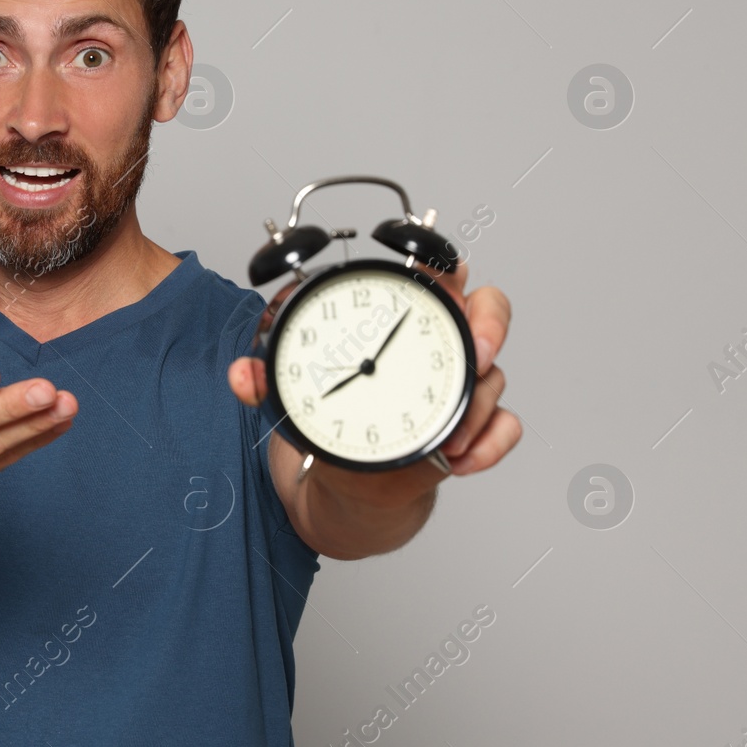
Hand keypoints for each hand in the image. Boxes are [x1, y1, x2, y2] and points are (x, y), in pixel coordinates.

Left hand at [229, 259, 519, 481]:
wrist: (350, 479)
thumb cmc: (331, 416)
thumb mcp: (296, 392)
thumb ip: (267, 378)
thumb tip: (242, 374)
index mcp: (400, 317)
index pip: (436, 273)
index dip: (448, 267)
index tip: (445, 279)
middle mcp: (439, 343)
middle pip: (489, 310)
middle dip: (490, 329)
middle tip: (476, 358)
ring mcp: (461, 384)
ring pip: (494, 377)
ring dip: (474, 409)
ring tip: (446, 440)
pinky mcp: (476, 426)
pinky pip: (504, 427)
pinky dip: (488, 445)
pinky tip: (460, 460)